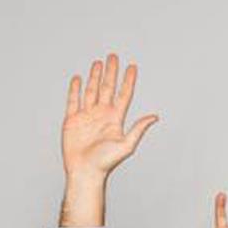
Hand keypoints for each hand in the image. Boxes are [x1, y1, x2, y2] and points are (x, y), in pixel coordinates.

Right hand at [61, 54, 157, 183]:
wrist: (85, 172)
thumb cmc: (106, 162)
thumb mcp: (126, 145)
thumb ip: (138, 129)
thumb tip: (155, 116)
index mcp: (115, 119)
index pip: (123, 94)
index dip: (128, 81)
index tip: (132, 66)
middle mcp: (102, 115)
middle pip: (107, 88)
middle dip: (111, 72)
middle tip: (113, 56)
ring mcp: (87, 116)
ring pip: (91, 91)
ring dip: (95, 77)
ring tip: (98, 63)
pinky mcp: (72, 120)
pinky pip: (73, 100)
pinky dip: (75, 89)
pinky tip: (78, 78)